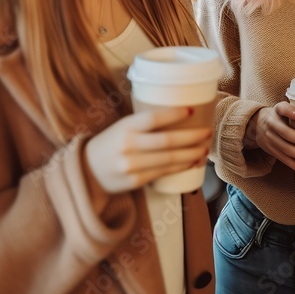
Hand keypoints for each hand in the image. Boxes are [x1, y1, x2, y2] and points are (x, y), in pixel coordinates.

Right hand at [84, 106, 211, 193]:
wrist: (87, 172)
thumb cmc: (111, 143)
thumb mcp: (122, 126)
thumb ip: (144, 123)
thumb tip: (179, 115)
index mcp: (125, 127)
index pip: (153, 119)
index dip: (174, 115)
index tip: (192, 111)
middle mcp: (128, 146)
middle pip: (167, 141)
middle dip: (192, 137)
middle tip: (207, 132)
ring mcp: (131, 166)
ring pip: (169, 159)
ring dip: (191, 154)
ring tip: (204, 148)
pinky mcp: (135, 182)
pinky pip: (164, 173)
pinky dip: (181, 167)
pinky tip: (192, 162)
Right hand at [246, 102, 294, 174]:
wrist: (257, 124)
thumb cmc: (279, 115)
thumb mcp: (283, 107)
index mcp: (277, 111)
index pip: (282, 109)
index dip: (291, 112)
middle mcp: (271, 125)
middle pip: (287, 134)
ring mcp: (270, 139)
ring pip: (286, 149)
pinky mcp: (272, 151)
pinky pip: (285, 160)